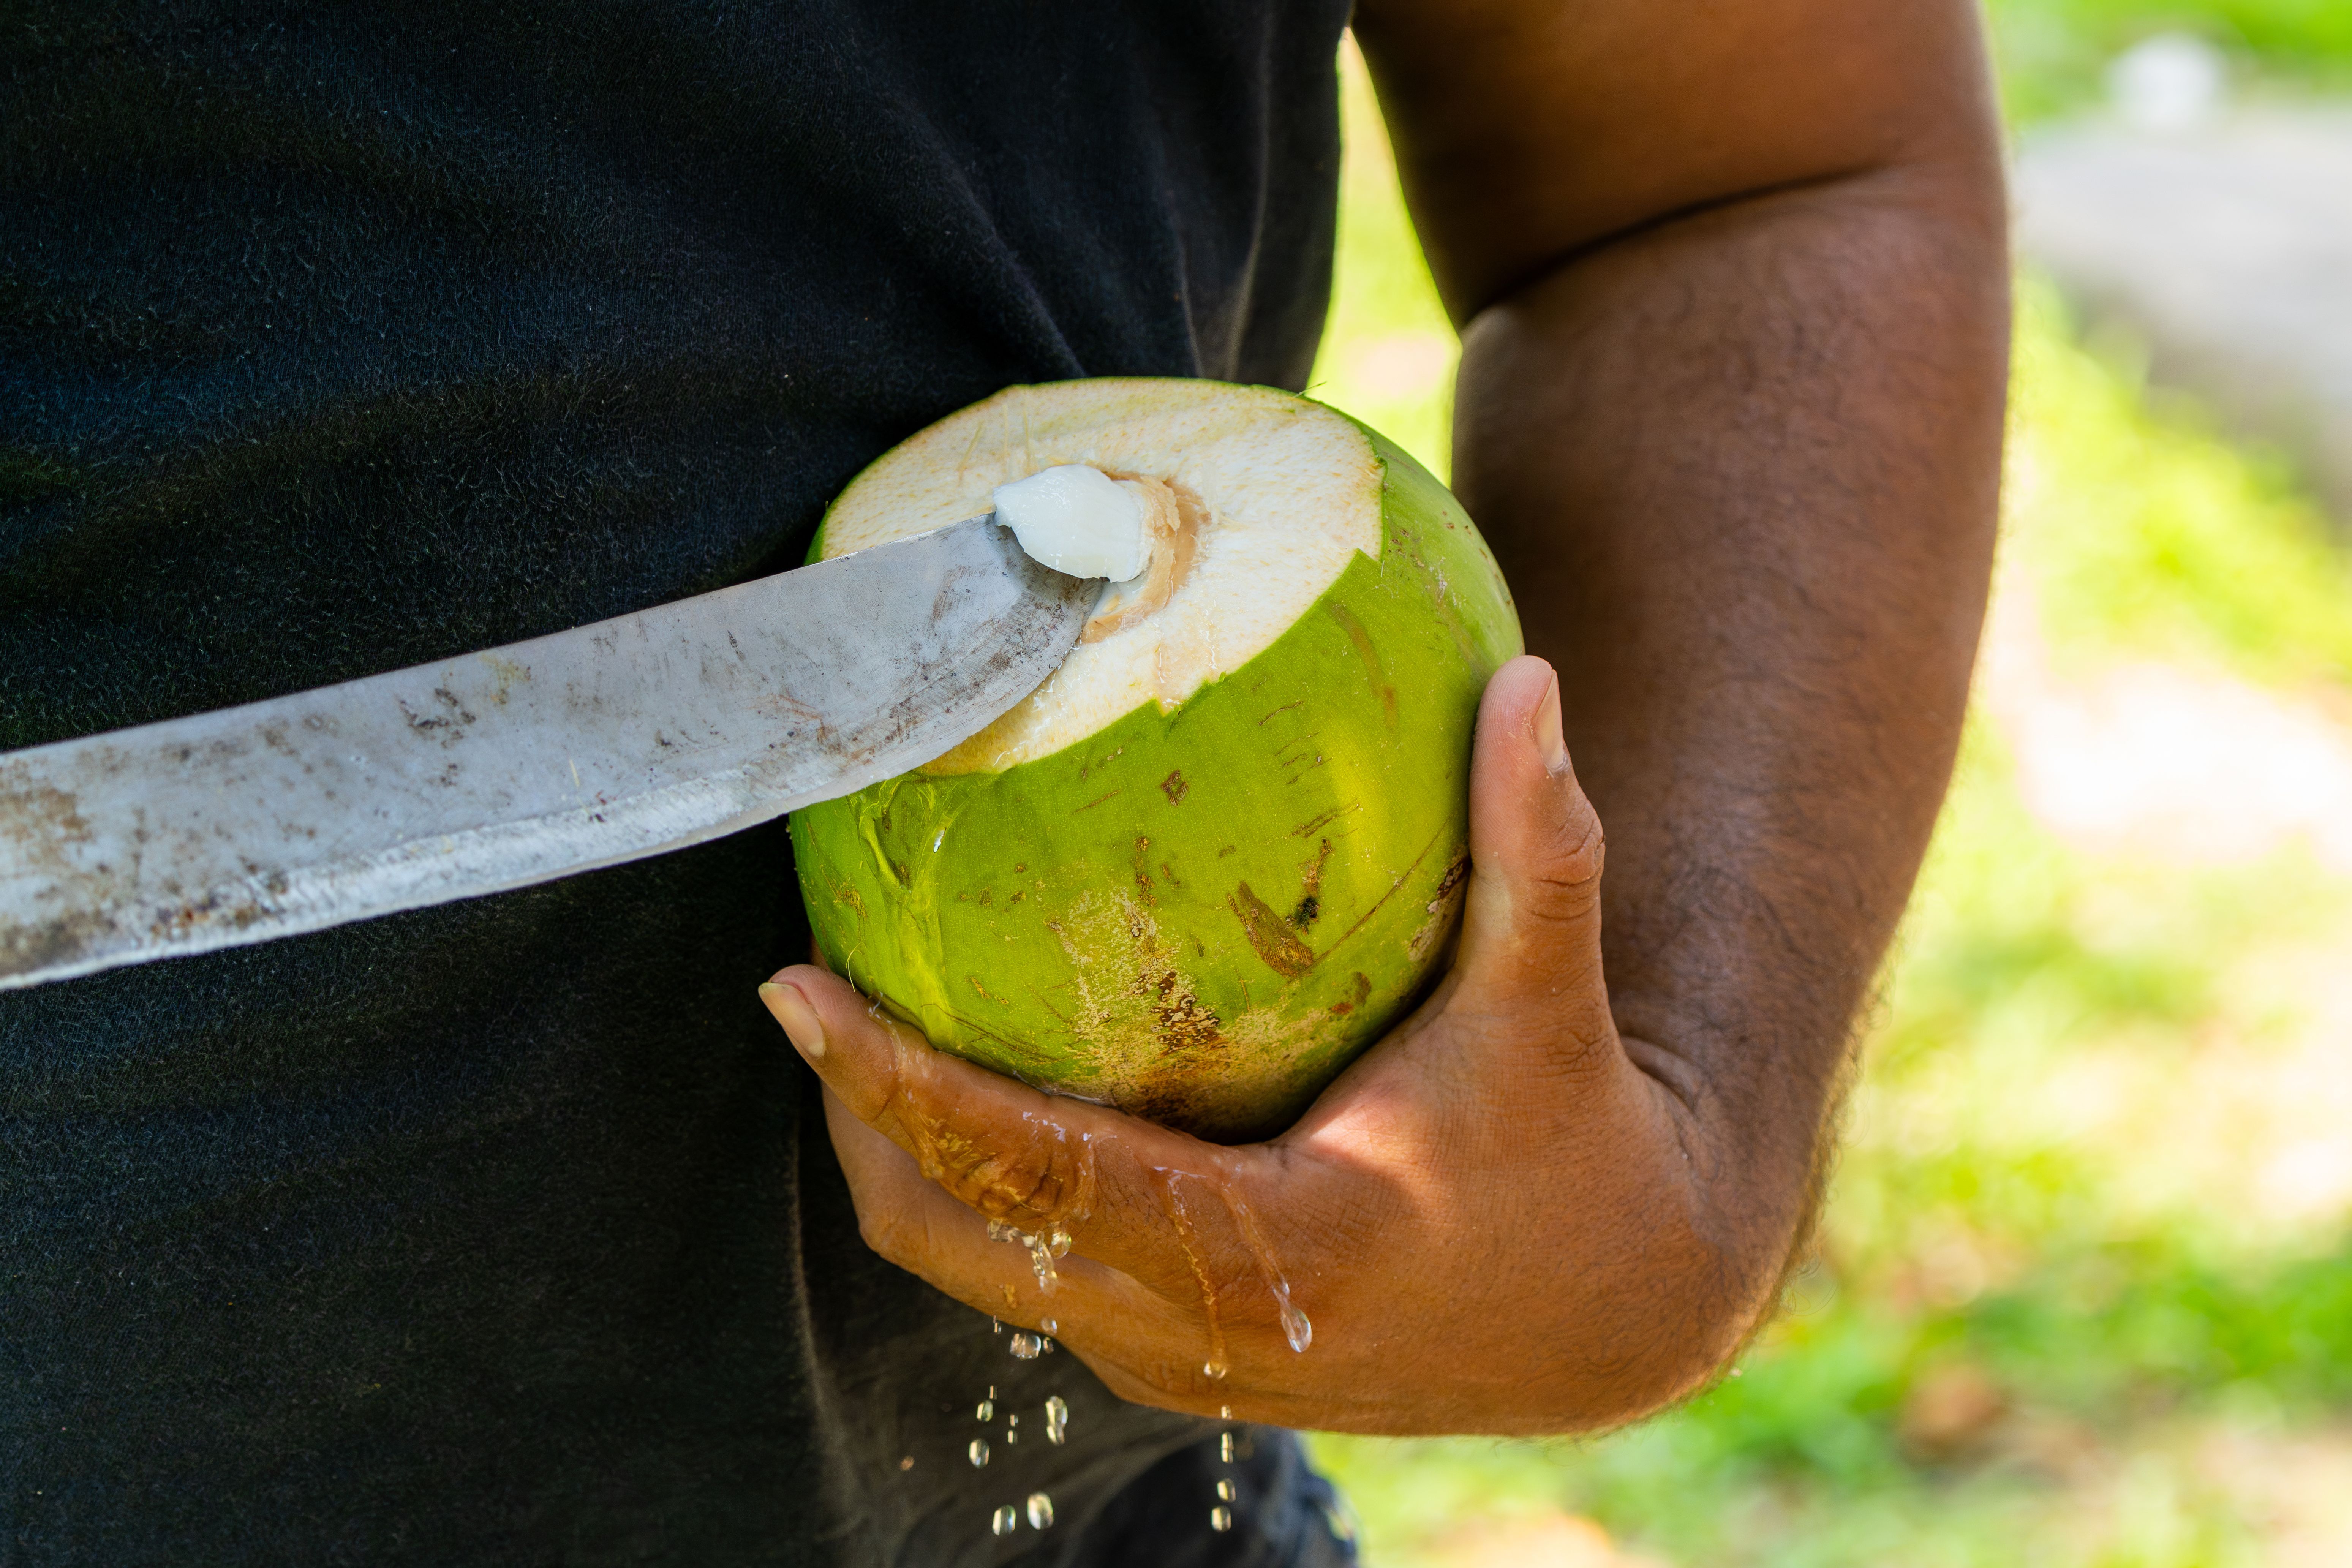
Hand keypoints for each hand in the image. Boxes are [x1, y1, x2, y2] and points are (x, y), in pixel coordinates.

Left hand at [760, 657, 1766, 1433]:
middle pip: (949, 1235)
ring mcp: (1172, 1358)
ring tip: (860, 1016)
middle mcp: (1198, 1330)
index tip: (792, 988)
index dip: (896, 1080)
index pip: (1036, 1172)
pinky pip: (1021, 1266)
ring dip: (899, 1148)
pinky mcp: (1170, 1352)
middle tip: (807, 985)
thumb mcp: (1548, 1002)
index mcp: (1280, 1250)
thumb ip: (1539, 847)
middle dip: (857, 1115)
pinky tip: (967, 1077)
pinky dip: (968, 1180)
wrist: (1602, 1313)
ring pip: (970, 1261)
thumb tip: (1528, 683)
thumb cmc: (1569, 1145)